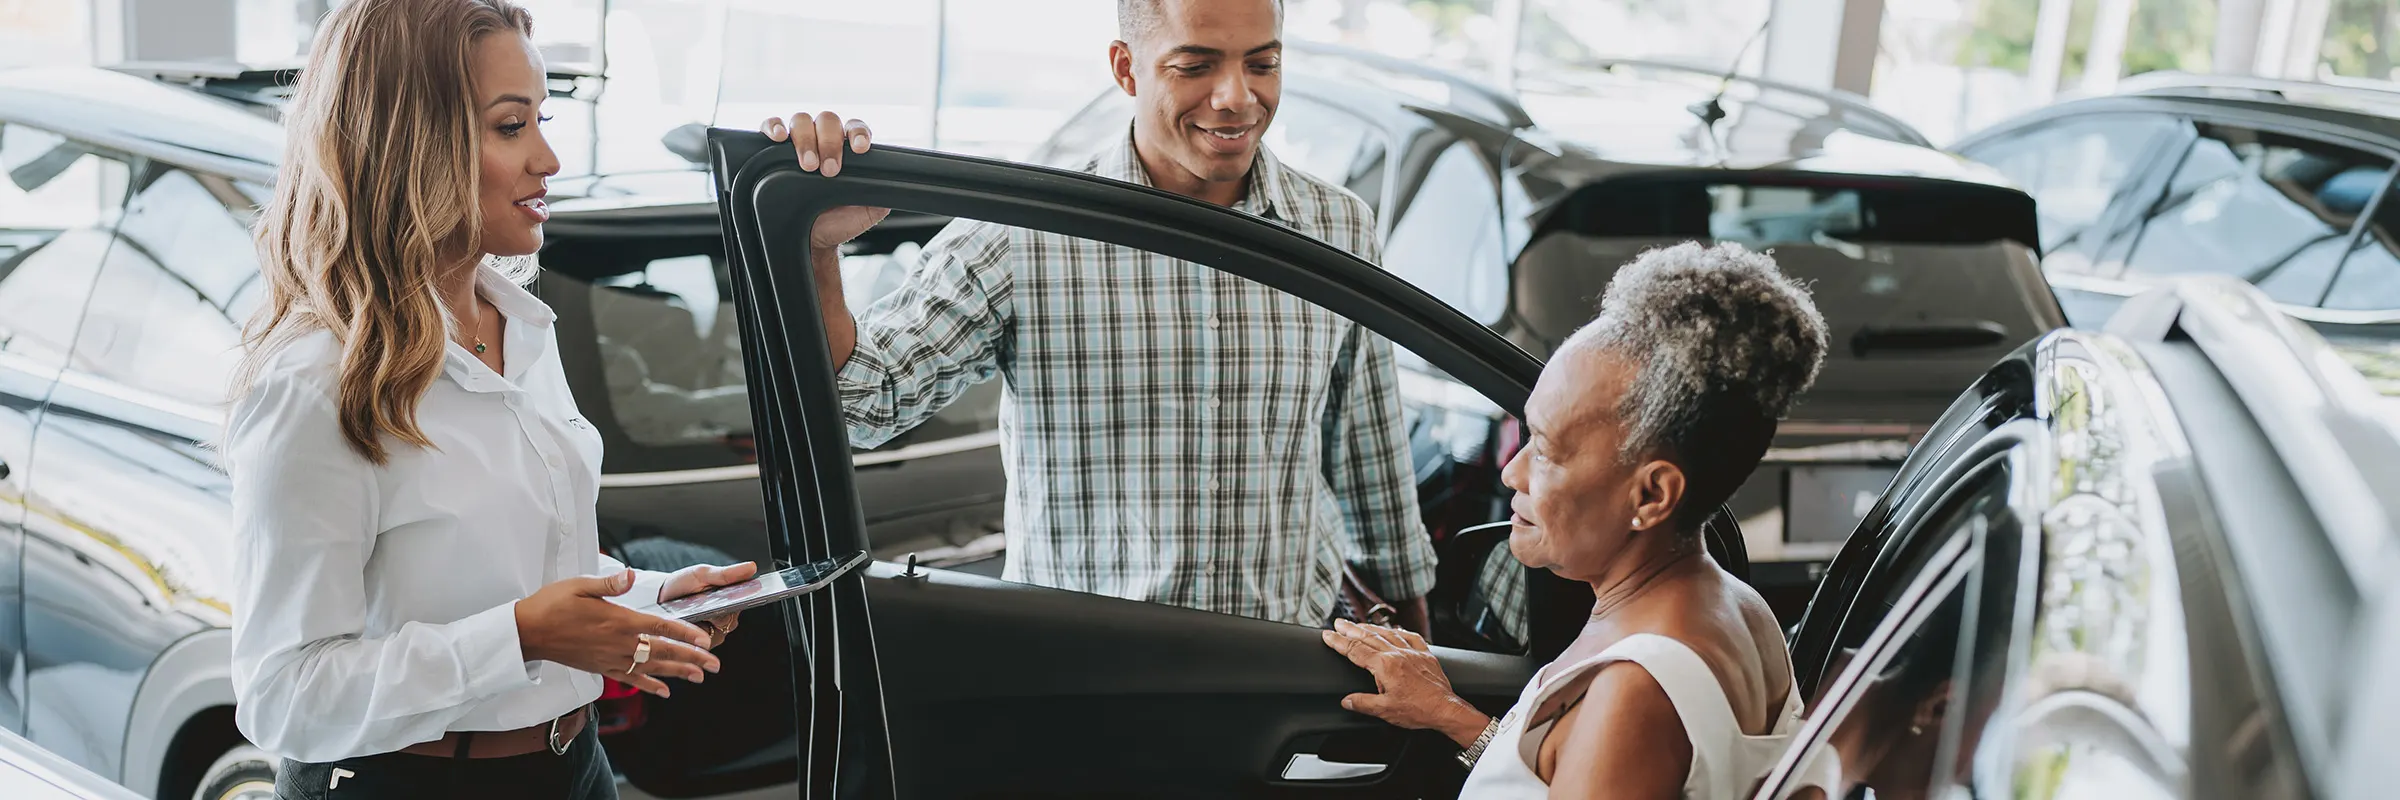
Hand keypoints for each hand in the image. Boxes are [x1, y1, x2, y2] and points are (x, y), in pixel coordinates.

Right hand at [515, 570, 719, 698]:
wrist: (528, 632)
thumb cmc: (552, 604)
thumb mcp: (579, 585)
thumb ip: (609, 583)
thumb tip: (629, 575)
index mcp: (618, 620)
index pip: (660, 627)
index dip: (685, 634)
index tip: (706, 641)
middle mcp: (619, 643)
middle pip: (663, 651)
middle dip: (692, 658)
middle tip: (715, 665)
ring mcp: (611, 658)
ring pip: (652, 667)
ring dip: (678, 672)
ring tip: (700, 677)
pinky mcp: (601, 668)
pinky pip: (631, 679)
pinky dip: (649, 685)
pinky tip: (665, 691)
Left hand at [659, 561, 758, 648]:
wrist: (658, 598)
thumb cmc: (683, 584)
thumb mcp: (703, 574)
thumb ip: (727, 574)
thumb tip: (752, 567)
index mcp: (730, 600)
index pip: (744, 603)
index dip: (741, 601)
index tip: (734, 598)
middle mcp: (724, 620)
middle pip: (730, 621)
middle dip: (719, 614)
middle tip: (707, 606)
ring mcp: (712, 634)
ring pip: (717, 634)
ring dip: (705, 624)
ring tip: (693, 615)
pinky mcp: (698, 646)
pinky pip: (702, 644)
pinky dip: (694, 635)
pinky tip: (686, 625)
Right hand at [760, 112, 890, 249]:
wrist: (814, 240)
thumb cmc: (841, 221)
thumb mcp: (870, 210)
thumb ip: (882, 192)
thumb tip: (893, 183)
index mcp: (848, 148)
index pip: (855, 128)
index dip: (858, 133)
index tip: (860, 149)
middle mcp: (824, 139)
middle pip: (827, 121)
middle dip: (830, 143)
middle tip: (829, 170)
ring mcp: (799, 141)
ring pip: (802, 121)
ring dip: (805, 140)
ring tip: (808, 165)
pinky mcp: (774, 149)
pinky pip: (771, 125)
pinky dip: (774, 127)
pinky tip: (779, 138)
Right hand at [1323, 619, 1490, 747]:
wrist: (1445, 709)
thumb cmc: (1419, 710)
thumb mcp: (1385, 711)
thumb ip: (1363, 703)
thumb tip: (1347, 701)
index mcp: (1385, 666)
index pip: (1355, 650)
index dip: (1339, 642)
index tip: (1328, 635)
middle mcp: (1398, 654)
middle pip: (1368, 637)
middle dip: (1350, 629)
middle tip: (1338, 623)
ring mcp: (1412, 652)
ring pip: (1387, 633)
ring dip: (1371, 627)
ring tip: (1359, 624)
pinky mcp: (1425, 655)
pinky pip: (1410, 637)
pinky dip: (1399, 631)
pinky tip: (1394, 630)